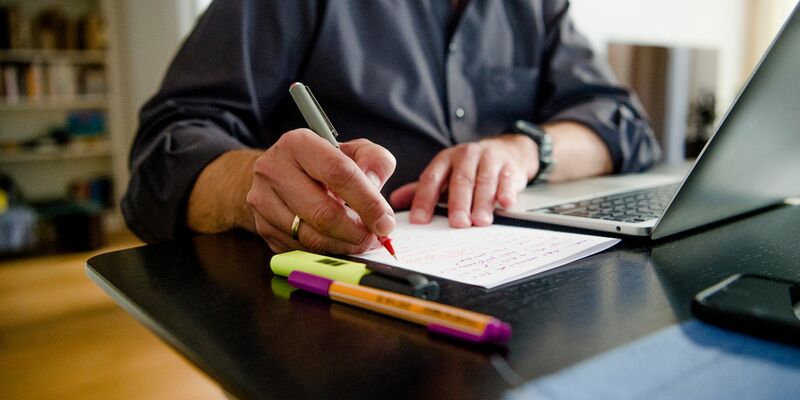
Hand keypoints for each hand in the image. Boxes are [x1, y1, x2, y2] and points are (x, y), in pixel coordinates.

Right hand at [246, 129, 395, 253]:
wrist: (277, 174)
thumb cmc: (321, 164)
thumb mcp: (352, 151)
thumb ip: (374, 161)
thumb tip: (375, 186)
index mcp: (298, 144)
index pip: (339, 174)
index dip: (368, 202)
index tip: (386, 222)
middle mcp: (273, 170)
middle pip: (322, 212)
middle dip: (357, 232)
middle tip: (376, 238)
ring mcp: (263, 201)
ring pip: (311, 236)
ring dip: (343, 245)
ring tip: (361, 241)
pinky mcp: (262, 227)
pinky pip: (300, 249)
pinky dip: (326, 251)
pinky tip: (339, 243)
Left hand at [390, 134, 536, 227]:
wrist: (508, 150)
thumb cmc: (471, 168)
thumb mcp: (445, 174)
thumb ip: (423, 189)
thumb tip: (395, 202)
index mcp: (445, 160)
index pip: (431, 179)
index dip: (424, 199)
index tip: (419, 220)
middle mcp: (466, 156)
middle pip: (460, 181)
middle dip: (458, 203)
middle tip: (457, 223)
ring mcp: (489, 160)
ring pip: (484, 182)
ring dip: (482, 203)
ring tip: (480, 221)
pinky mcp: (510, 167)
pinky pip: (508, 180)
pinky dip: (507, 192)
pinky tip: (505, 204)